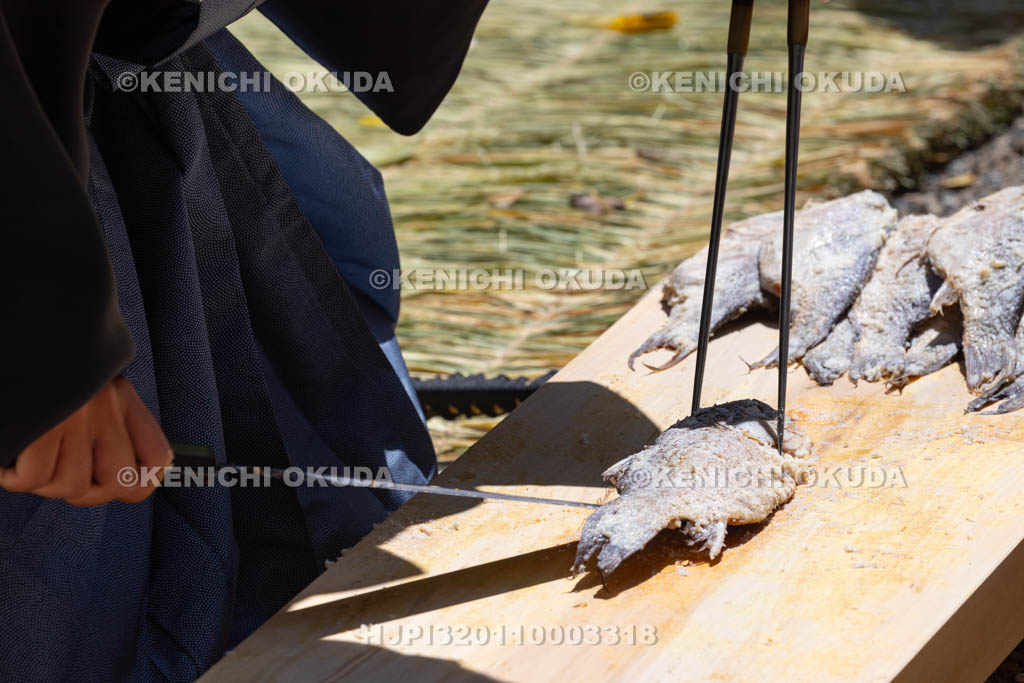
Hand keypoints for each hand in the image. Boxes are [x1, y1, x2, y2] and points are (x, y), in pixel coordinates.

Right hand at [0, 376, 171, 505]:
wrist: (22, 331)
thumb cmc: (44, 364)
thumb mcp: (87, 385)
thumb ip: (110, 424)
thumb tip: (125, 476)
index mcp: (120, 395)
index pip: (156, 458)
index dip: (139, 484)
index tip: (115, 485)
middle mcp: (104, 405)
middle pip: (116, 482)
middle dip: (85, 493)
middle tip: (59, 477)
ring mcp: (73, 415)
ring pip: (71, 485)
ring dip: (44, 484)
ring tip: (29, 463)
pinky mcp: (38, 424)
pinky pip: (33, 478)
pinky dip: (13, 477)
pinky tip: (8, 462)